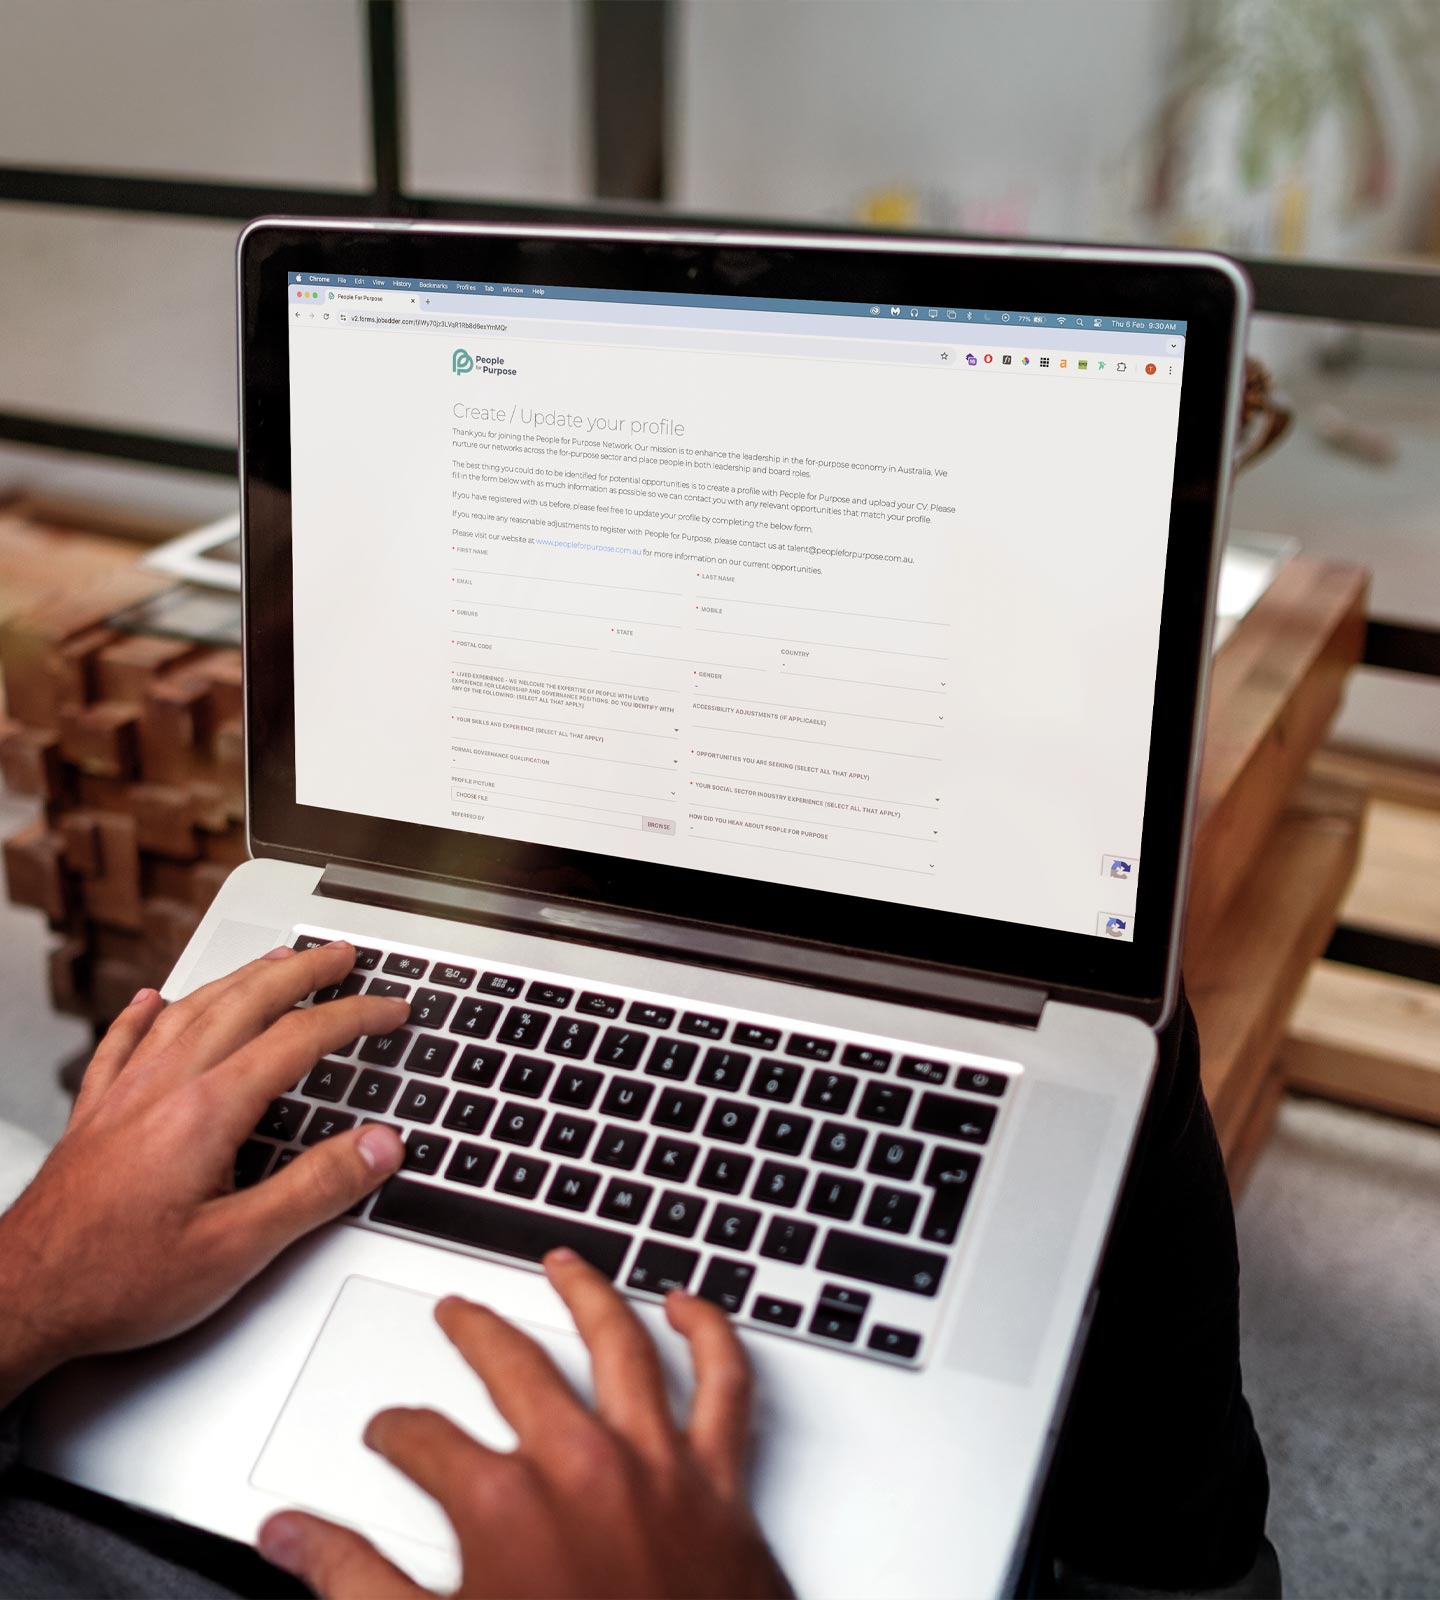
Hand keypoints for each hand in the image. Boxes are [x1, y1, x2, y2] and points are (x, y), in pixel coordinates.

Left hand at [0, 942, 408, 1405]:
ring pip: (189, 1010)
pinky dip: (144, 1014)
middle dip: (302, 972)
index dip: (354, 1017)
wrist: (20, 1300)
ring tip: (273, 962)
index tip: (390, 1010)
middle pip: (245, 1002)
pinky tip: (150, 1001)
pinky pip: (121, 1042)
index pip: (299, 1039)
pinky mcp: (93, 1115)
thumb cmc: (117, 1282)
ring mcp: (124, 1095)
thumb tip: (379, 1145)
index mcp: (207, 1111)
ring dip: (240, 978)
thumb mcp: (238, 1249)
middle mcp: (164, 1086)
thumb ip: (316, 1190)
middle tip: (340, 956)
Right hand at [258, 1251, 792, 1599]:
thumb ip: (353, 1580)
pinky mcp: (719, 1485)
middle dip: (475, 1331)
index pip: (423, 1438)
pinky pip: (725, 1388)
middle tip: (456, 1312)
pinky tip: (690, 1308)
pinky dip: (711, 1338)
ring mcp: (655, 1466)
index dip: (395, 1432)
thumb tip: (289, 1535)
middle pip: (515, 1365)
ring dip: (588, 1294)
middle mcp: (581, 1464)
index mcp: (503, 1503)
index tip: (389, 1433)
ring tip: (564, 1263)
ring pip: (621, 1346)